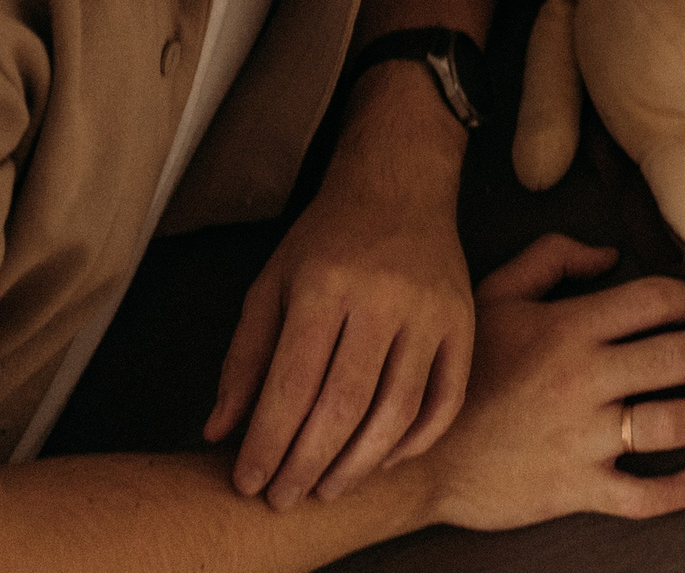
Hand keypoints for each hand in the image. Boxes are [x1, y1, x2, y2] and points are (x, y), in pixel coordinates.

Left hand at [211, 66, 475, 508]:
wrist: (400, 185)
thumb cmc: (326, 238)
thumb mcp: (272, 283)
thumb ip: (245, 359)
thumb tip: (220, 431)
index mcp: (325, 285)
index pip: (293, 384)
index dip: (268, 442)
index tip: (248, 482)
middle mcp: (382, 298)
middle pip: (344, 405)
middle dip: (307, 464)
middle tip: (284, 498)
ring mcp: (430, 312)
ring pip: (397, 410)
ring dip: (359, 463)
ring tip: (327, 489)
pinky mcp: (464, 322)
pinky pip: (446, 399)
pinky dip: (416, 440)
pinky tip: (383, 459)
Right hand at [417, 237, 684, 531]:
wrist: (410, 455)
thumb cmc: (458, 370)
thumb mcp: (493, 294)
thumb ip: (551, 258)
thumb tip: (609, 254)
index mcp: (571, 327)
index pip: (657, 301)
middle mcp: (586, 378)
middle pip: (681, 356)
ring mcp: (585, 437)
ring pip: (675, 422)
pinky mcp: (578, 487)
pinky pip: (642, 494)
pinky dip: (681, 489)